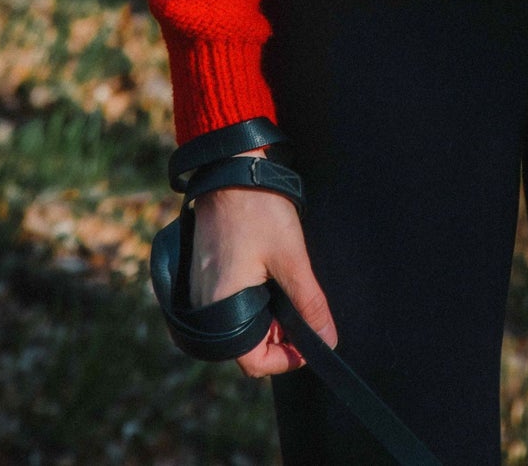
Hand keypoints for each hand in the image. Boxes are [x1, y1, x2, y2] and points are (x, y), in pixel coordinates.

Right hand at [189, 185, 338, 378]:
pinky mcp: (203, 273)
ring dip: (266, 317)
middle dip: (278, 336)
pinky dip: (251, 300)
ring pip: (238, 324)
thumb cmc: (259, 208)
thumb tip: (327, 340)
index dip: (284, 359)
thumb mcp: (291, 257)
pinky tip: (270, 277)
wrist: (231, 166)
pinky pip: (228, 304)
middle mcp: (204, 305)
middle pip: (245, 344)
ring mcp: (200, 289)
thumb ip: (309, 303)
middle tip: (302, 311)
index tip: (309, 344)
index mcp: (220, 306)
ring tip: (288, 288)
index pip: (252, 361)